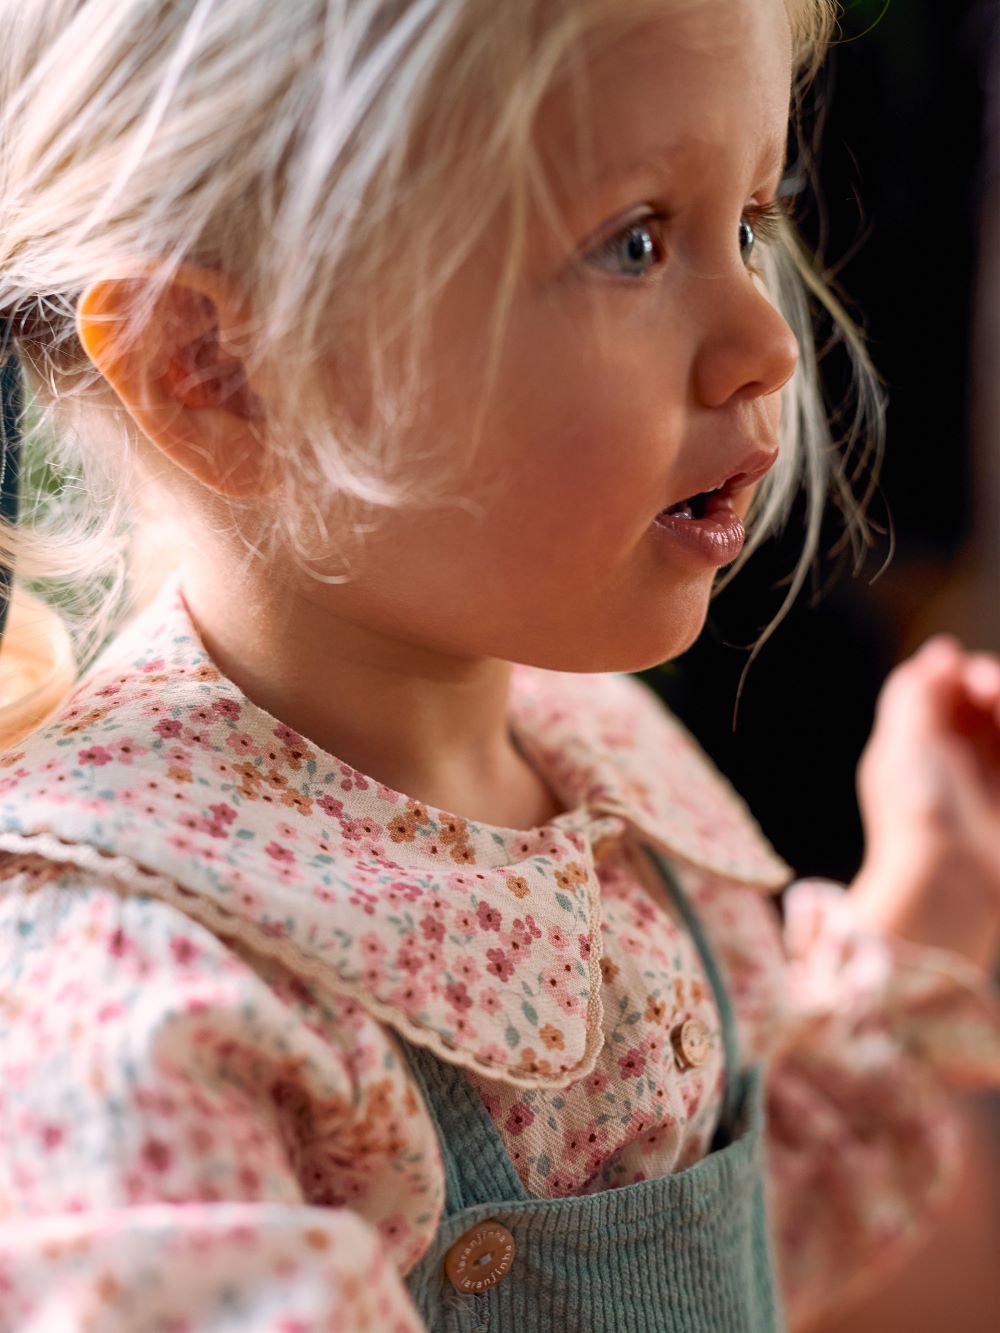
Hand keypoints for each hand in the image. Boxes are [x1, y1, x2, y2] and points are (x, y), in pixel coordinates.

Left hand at [850, 635, 999, 969]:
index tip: (963, 674)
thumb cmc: (918, 810)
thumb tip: (942, 653)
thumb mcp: (901, 740)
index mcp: (916, 743)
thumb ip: (916, 690)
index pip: (947, 688)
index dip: (960, 672)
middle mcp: (956, 758)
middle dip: (992, 680)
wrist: (950, 882)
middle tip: (991, 688)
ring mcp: (991, 778)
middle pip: (986, 699)